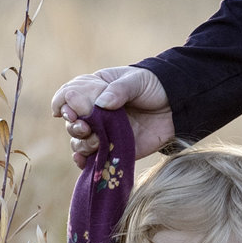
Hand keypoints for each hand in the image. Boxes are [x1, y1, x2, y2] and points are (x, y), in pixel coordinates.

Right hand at [51, 66, 173, 167]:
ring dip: (81, 143)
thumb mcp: (137, 80)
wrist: (178, 106)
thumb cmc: (155, 86)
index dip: (63, 104)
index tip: (67, 112)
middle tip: (86, 128)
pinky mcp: (112, 149)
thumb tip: (101, 103)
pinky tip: (83, 161)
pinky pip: (92, 159)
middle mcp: (95, 112)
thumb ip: (120, 90)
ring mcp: (103, 132)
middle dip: (73, 126)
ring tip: (97, 140)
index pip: (68, 95)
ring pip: (79, 141)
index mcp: (95, 90)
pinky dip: (83, 161)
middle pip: (71, 122)